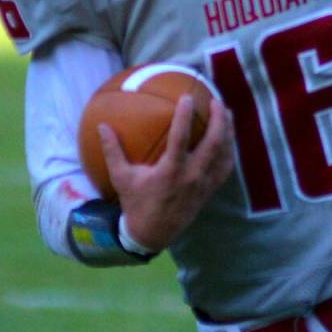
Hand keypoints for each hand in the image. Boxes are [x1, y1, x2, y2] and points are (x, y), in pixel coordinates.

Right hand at [98, 96, 234, 251]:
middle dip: (218, 120)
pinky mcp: (209, 191)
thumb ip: (113, 151)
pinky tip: (228, 139)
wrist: (153, 233)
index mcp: (170, 172)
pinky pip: (225, 168)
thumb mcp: (121, 178)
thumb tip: (102, 126)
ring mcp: (204, 184)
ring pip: (224, 154)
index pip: (181, 138)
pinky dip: (229, 151)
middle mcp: (192, 176)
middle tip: (215, 100)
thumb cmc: (136, 203)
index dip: (185, 116)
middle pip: (213, 143)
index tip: (186, 97)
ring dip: (228, 132)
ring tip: (227, 112)